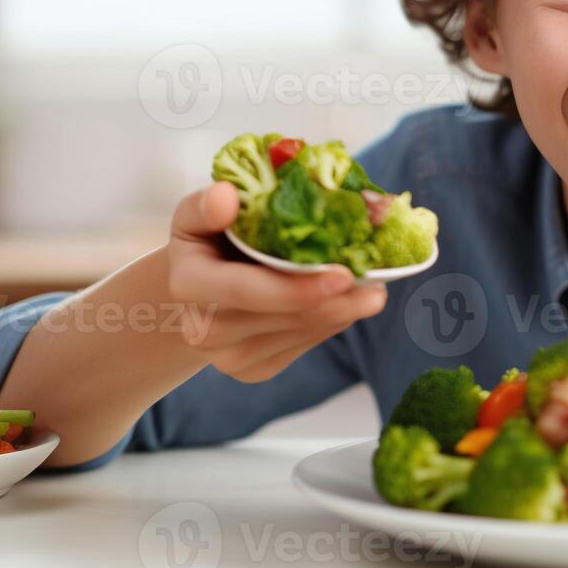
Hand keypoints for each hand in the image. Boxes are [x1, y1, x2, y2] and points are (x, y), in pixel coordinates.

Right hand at [165, 182, 388, 381]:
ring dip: (343, 311)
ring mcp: (229, 358)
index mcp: (189, 285)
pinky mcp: (254, 371)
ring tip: (374, 287)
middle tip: (378, 281)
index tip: (344, 274)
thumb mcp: (197, 215)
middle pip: (286, 317)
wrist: (198, 291)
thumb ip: (207, 206)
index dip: (297, 287)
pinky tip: (348, 302)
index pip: (247, 290)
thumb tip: (228, 196)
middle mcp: (204, 330)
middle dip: (337, 301)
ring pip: (303, 333)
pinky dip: (333, 322)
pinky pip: (305, 346)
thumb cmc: (206, 242)